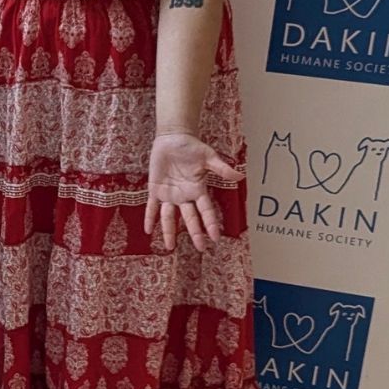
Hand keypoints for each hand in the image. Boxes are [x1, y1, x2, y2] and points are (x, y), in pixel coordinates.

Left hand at [144, 132, 244, 250]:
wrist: (173, 139)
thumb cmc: (192, 148)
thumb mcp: (208, 157)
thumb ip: (222, 168)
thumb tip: (240, 175)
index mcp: (198, 190)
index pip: (206, 210)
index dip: (210, 223)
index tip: (215, 237)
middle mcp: (185, 196)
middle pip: (190, 218)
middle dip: (195, 233)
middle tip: (200, 248)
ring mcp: (169, 194)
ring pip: (169, 217)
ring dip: (169, 231)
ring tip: (170, 247)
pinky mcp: (155, 190)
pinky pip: (152, 206)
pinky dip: (150, 217)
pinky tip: (148, 230)